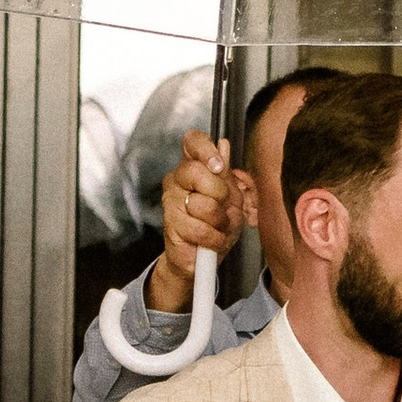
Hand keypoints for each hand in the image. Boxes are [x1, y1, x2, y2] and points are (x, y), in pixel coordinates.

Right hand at [145, 131, 247, 312]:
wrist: (202, 259)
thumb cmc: (216, 225)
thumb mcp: (231, 197)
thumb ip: (226, 173)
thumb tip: (223, 145)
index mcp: (193, 167)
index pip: (192, 142)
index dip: (205, 149)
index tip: (218, 166)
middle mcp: (177, 180)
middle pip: (196, 172)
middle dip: (219, 194)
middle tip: (222, 207)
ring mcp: (170, 202)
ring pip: (202, 204)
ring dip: (219, 221)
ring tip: (216, 227)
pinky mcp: (170, 225)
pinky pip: (200, 229)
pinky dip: (214, 238)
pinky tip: (210, 240)